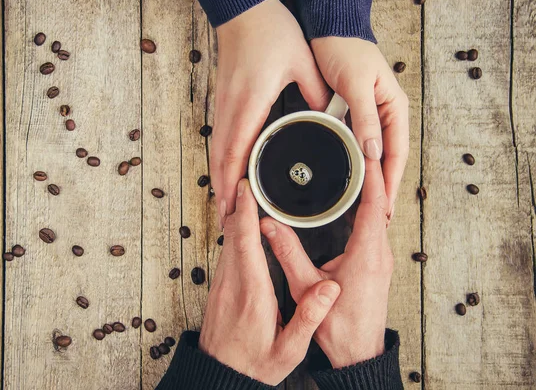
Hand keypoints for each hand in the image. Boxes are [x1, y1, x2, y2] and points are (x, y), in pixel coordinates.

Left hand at [200, 179, 340, 384]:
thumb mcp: (289, 349)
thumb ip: (309, 317)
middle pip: (233, 233)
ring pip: (227, 240)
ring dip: (237, 215)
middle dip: (241, 203)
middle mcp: (233, 283)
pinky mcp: (220, 287)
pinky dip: (234, 232)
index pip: (245, 242)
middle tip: (250, 177)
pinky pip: (225, 251)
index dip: (246, 212)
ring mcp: (223, 284)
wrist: (220, 378)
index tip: (247, 188)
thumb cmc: (255, 364)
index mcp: (252, 293)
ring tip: (248, 193)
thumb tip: (329, 289)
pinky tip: (242, 224)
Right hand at [212, 0, 329, 226]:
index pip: (236, 153)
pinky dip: (222, 161)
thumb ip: (317, 91)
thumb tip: (329, 115)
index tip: (233, 209)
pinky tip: (228, 172)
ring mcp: (225, 106)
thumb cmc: (270, 31)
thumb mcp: (302, 61)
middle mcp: (232, 109)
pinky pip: (221, 138)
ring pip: (218, 151)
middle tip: (228, 219)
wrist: (243, 10)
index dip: (232, 185)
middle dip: (223, 192)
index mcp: (250, 103)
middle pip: (221, 159)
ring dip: (220, 179)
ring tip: (227, 205)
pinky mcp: (225, 102)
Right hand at [260, 160, 392, 368]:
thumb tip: (270, 226)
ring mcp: (380, 260)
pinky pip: (375, 229)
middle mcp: (379, 253)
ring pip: (378, 216)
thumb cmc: (339, 327)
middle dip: (370, 175)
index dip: (371, 174)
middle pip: (379, 204)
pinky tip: (355, 204)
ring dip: (370, 192)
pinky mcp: (376, 266)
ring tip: (358, 169)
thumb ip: (288, 253)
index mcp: (367, 254)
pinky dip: (367, 210)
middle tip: (359, 150)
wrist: (359, 354)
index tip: (367, 151)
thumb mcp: (306, 287)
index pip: (373, 203)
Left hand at [311, 37, 408, 216]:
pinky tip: (347, 177)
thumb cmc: (346, 50)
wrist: (327, 32)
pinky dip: (352, 161)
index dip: (393, 181)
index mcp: (394, 107)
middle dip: (384, 187)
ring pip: (371, 154)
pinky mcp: (350, 115)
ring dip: (369, 178)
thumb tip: (374, 153)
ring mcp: (368, 117)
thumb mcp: (357, 85)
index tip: (387, 207)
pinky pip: (354, 144)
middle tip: (378, 216)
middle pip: (387, 158)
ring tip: (364, 205)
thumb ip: (365, 118)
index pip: (397, 152)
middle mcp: (384, 115)